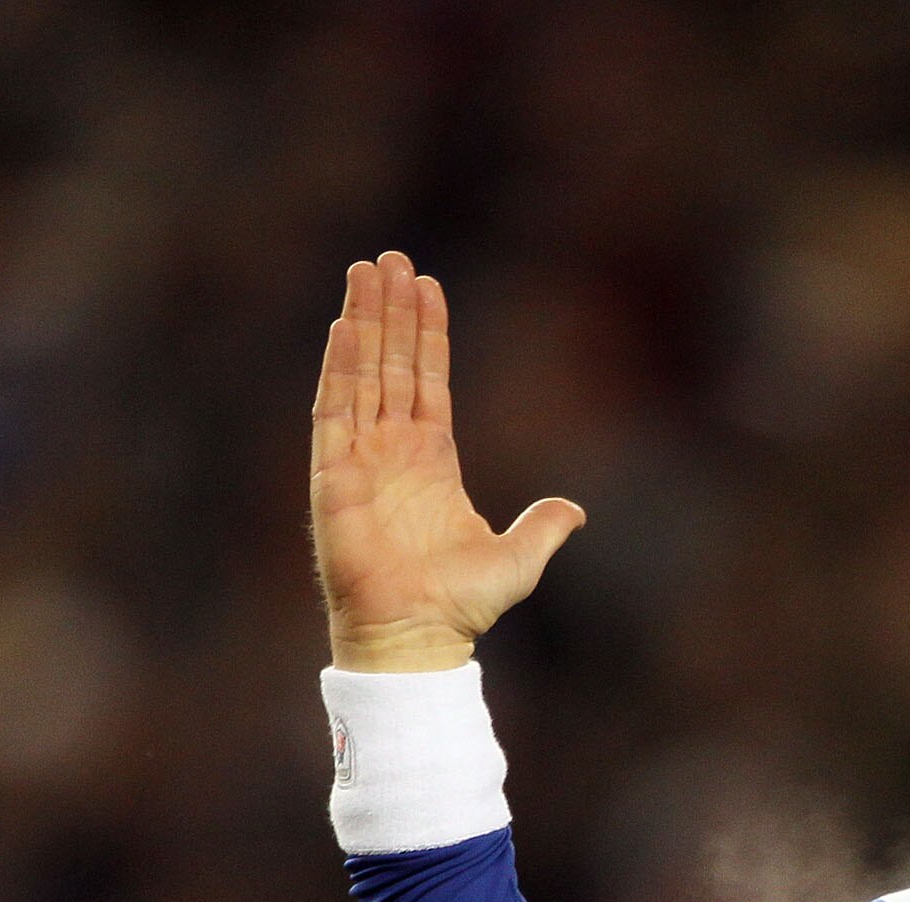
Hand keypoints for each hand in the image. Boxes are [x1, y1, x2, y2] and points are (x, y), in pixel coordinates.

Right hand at [310, 251, 585, 671]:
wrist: (418, 635)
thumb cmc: (461, 606)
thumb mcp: (518, 559)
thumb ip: (544, 528)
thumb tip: (575, 511)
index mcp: (433, 462)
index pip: (428, 382)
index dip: (428, 335)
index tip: (429, 287)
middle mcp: (393, 451)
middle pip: (392, 364)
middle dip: (392, 311)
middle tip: (392, 258)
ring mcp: (362, 458)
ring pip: (362, 373)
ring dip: (364, 322)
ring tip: (368, 270)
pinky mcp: (335, 474)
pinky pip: (334, 409)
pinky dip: (340, 366)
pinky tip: (344, 325)